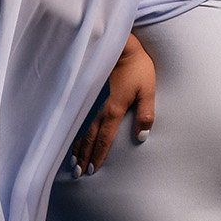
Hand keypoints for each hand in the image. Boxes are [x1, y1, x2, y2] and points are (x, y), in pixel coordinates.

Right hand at [72, 35, 155, 174]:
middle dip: (84, 156)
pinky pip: (81, 119)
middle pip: (90, 138)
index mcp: (114, 110)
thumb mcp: (148, 91)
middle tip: (78, 173)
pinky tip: (73, 139)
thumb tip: (142, 137)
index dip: (98, 155)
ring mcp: (94, 102)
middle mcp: (101, 109)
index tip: (92, 170)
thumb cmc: (138, 68)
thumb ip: (146, 114)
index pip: (105, 139)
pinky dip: (77, 132)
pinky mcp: (92, 95)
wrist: (123, 47)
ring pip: (83, 129)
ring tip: (72, 162)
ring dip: (77, 147)